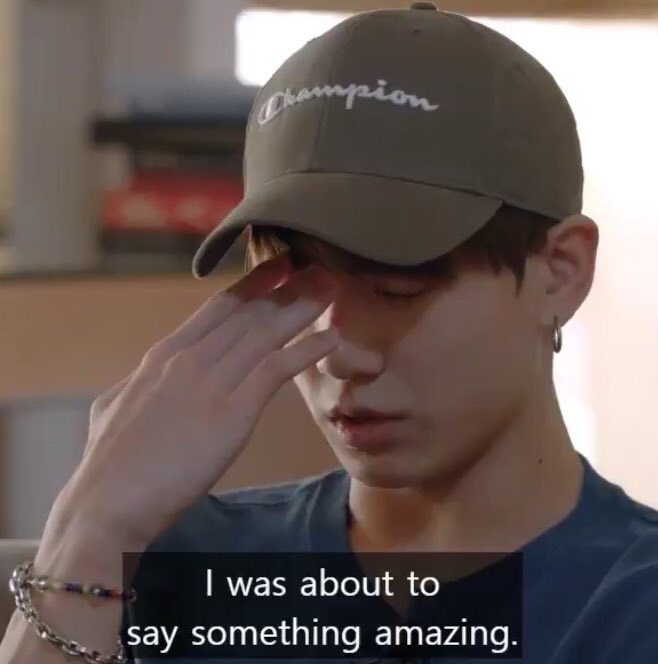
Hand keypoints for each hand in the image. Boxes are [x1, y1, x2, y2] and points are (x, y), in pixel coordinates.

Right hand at [53, 253, 339, 549]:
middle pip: (249, 312)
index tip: (277, 267)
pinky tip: (331, 338)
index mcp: (164, 355)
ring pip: (265, 332)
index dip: (252, 284)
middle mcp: (190, 359)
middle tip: (316, 266)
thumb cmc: (110, 462)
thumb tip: (142, 377)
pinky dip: (306, 350)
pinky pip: (276, 370)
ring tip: (331, 287)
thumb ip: (138, 384)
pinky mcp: (231, 413)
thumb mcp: (116, 406)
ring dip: (302, 307)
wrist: (106, 501)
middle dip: (286, 287)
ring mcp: (211, 382)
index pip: (217, 308)